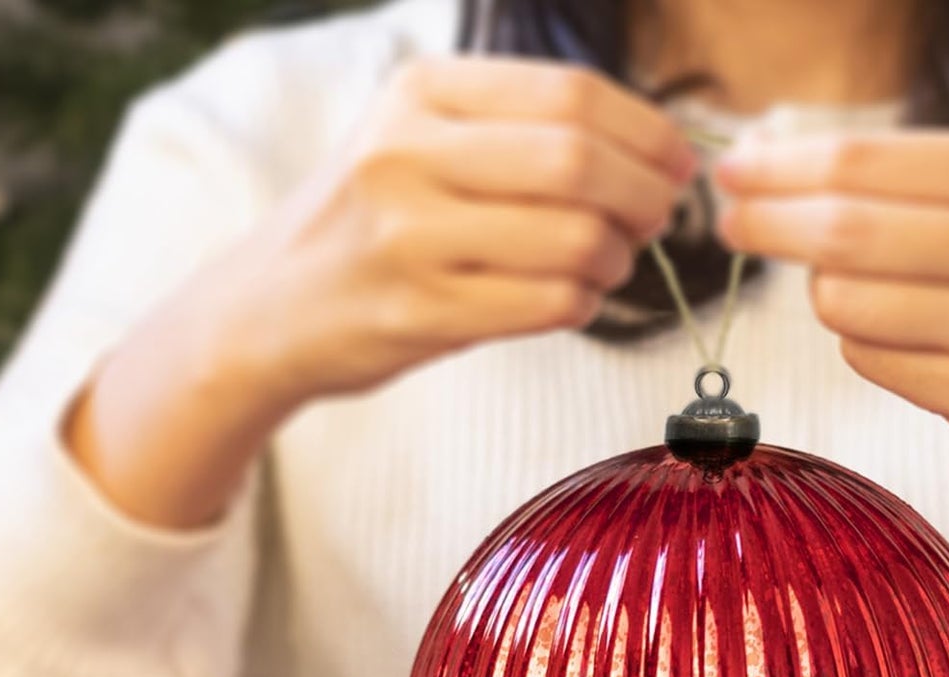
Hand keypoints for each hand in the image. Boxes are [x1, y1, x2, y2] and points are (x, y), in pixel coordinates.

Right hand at [62, 56, 699, 531]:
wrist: (272, 306)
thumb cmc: (371, 222)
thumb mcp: (417, 140)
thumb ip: (514, 129)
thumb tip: (647, 147)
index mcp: (419, 94)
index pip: (571, 96)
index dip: (647, 132)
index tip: (677, 163)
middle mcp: (409, 154)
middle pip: (579, 161)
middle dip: (645, 195)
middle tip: (656, 218)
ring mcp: (412, 237)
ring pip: (574, 239)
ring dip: (616, 258)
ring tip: (606, 262)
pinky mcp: (424, 312)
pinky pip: (550, 304)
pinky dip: (583, 302)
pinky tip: (571, 297)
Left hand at [714, 129, 948, 574]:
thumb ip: (913, 185)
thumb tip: (780, 174)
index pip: (862, 164)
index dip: (780, 169)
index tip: (730, 171)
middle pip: (842, 235)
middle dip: (767, 227)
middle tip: (728, 224)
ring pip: (846, 308)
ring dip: (823, 296)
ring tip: (852, 288)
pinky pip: (873, 364)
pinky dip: (862, 345)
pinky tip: (897, 336)